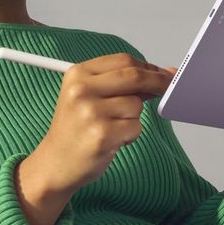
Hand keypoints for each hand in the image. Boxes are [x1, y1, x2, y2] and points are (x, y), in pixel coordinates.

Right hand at [14, 53, 174, 224]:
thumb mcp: (89, 97)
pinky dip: (131, 135)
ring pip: (136, 105)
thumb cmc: (76, 130)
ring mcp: (91, 112)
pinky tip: (113, 140)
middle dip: (157, 82)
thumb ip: (122, 84)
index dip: (148, 66)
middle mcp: (82, 90)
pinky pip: (136, 127)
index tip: (162, 73)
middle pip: (134, 76)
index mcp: (78, 74)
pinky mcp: (102, 135)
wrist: (55, 164)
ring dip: (133, 118)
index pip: (123, 61)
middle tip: (168, 88)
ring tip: (113, 127)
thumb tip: (163, 73)